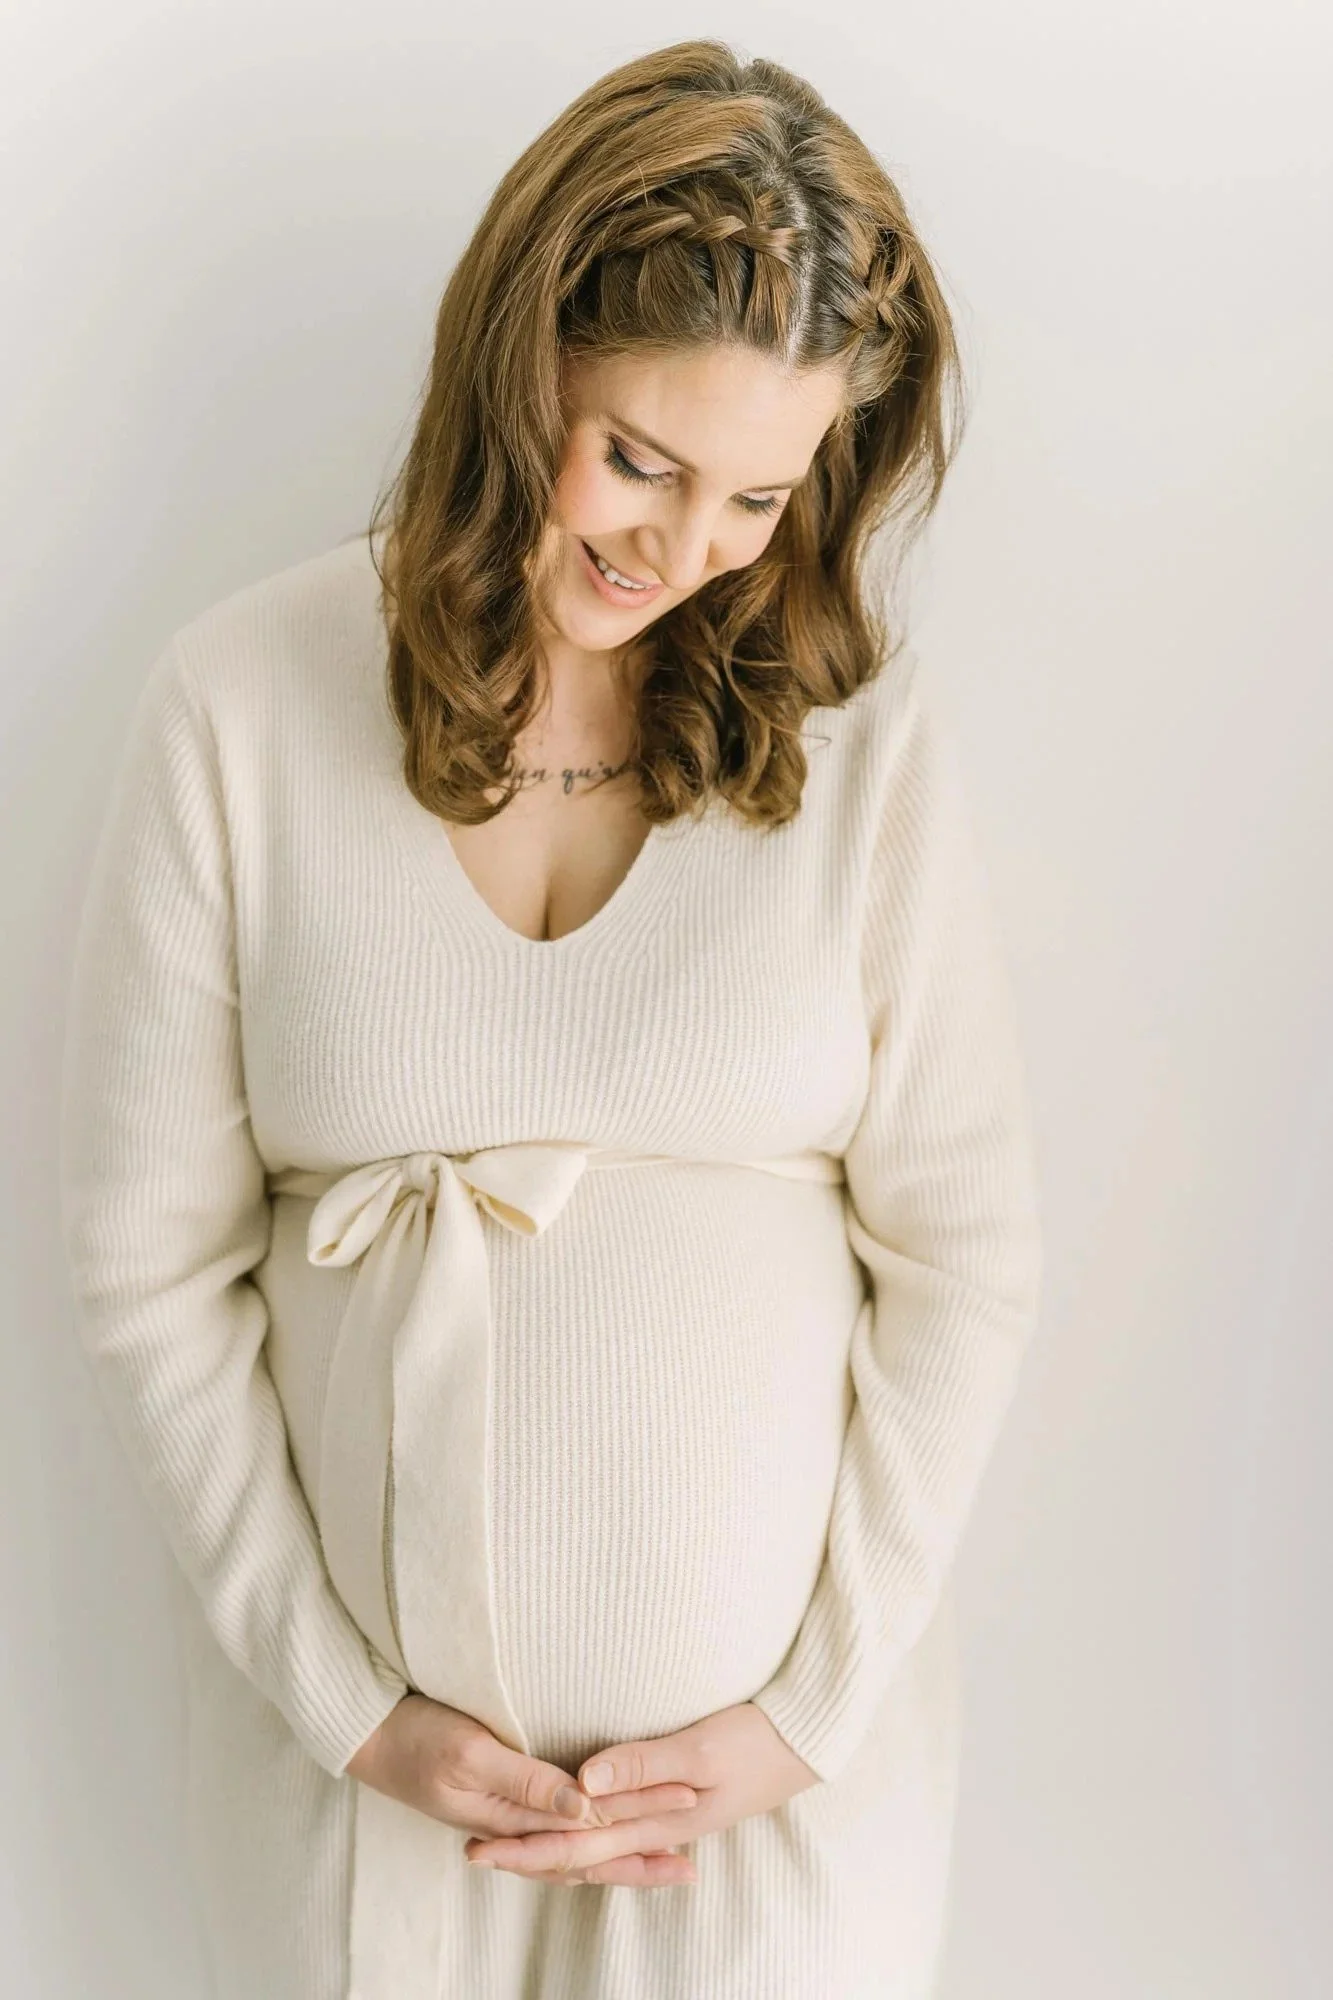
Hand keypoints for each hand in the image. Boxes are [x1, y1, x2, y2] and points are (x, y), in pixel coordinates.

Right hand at [344, 1694, 699, 1862]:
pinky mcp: (502, 1807)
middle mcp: (514, 1830)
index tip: (685, 1799)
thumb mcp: (471, 1752)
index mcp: (511, 1820)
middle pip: (587, 1853)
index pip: (587, 1827)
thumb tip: (584, 1807)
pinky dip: (590, 1848)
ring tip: (666, 1867)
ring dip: (621, 1861)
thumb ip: (527, 1781)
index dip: (638, 1814)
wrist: (370, 1735)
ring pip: (575, 1855)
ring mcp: (508, 1822)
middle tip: (692, 1863)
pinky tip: (609, 1843)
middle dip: (640, 1854)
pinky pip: (556, 1841)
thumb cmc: (418, 1737)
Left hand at [463, 1702, 819, 1886]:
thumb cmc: (754, 1740)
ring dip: (552, 1852)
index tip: (479, 1846)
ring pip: (597, 1849)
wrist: (804, 1743)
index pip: (575, 1844)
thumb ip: (642, 1764)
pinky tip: (582, 1841)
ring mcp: (667, 1821)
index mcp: (655, 1822)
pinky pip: (620, 1836)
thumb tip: (583, 1783)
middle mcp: (655, 1830)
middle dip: (525, 1855)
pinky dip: (591, 1845)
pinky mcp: (676, 1805)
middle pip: (577, 1853)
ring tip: (511, 1852)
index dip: (525, 1847)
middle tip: (473, 1853)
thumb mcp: (699, 1747)